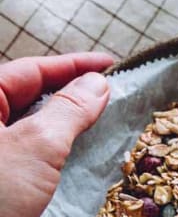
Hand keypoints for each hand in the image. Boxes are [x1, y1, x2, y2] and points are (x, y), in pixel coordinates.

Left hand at [0, 53, 112, 216]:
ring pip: (30, 123)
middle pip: (31, 93)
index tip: (113, 65)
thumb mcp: (37, 147)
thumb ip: (70, 110)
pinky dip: (54, 146)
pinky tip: (76, 151)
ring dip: (66, 120)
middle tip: (113, 93)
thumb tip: (98, 83)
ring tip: (103, 119)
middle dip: (74, 91)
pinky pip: (26, 149)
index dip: (76, 65)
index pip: (33, 69)